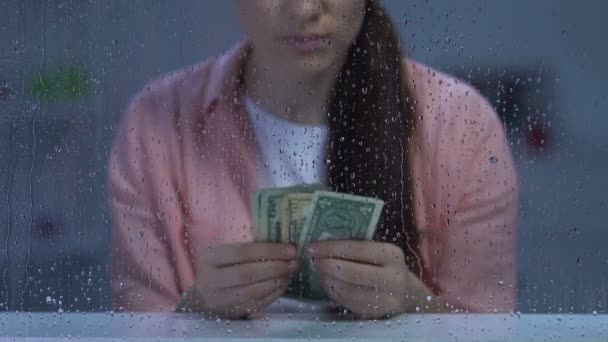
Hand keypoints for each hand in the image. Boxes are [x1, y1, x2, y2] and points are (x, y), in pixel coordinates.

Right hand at [178, 242, 296, 318]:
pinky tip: (282, 284)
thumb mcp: (226, 253)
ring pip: (252, 292)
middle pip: (247, 273)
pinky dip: (273, 294)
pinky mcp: (230, 312)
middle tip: (293, 262)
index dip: (269, 250)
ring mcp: (219, 299)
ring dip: (276, 281)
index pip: (241, 252)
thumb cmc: (222, 267)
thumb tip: (282, 244)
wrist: (205, 295)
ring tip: (290, 272)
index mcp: (209, 258)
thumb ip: (248, 248)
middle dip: (275, 267)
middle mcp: (210, 280)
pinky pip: (256, 304)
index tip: (290, 249)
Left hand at [309, 240, 431, 318]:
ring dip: (328, 280)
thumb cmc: (387, 266)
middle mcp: (393, 278)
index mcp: (392, 255)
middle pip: (350, 272)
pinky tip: (329, 284)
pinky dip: (334, 292)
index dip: (331, 248)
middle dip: (327, 265)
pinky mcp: (376, 314)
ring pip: (347, 291)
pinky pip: (348, 303)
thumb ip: (357, 247)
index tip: (313, 247)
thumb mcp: (380, 252)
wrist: (408, 294)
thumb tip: (323, 243)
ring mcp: (386, 299)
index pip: (356, 249)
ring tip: (320, 272)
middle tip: (314, 261)